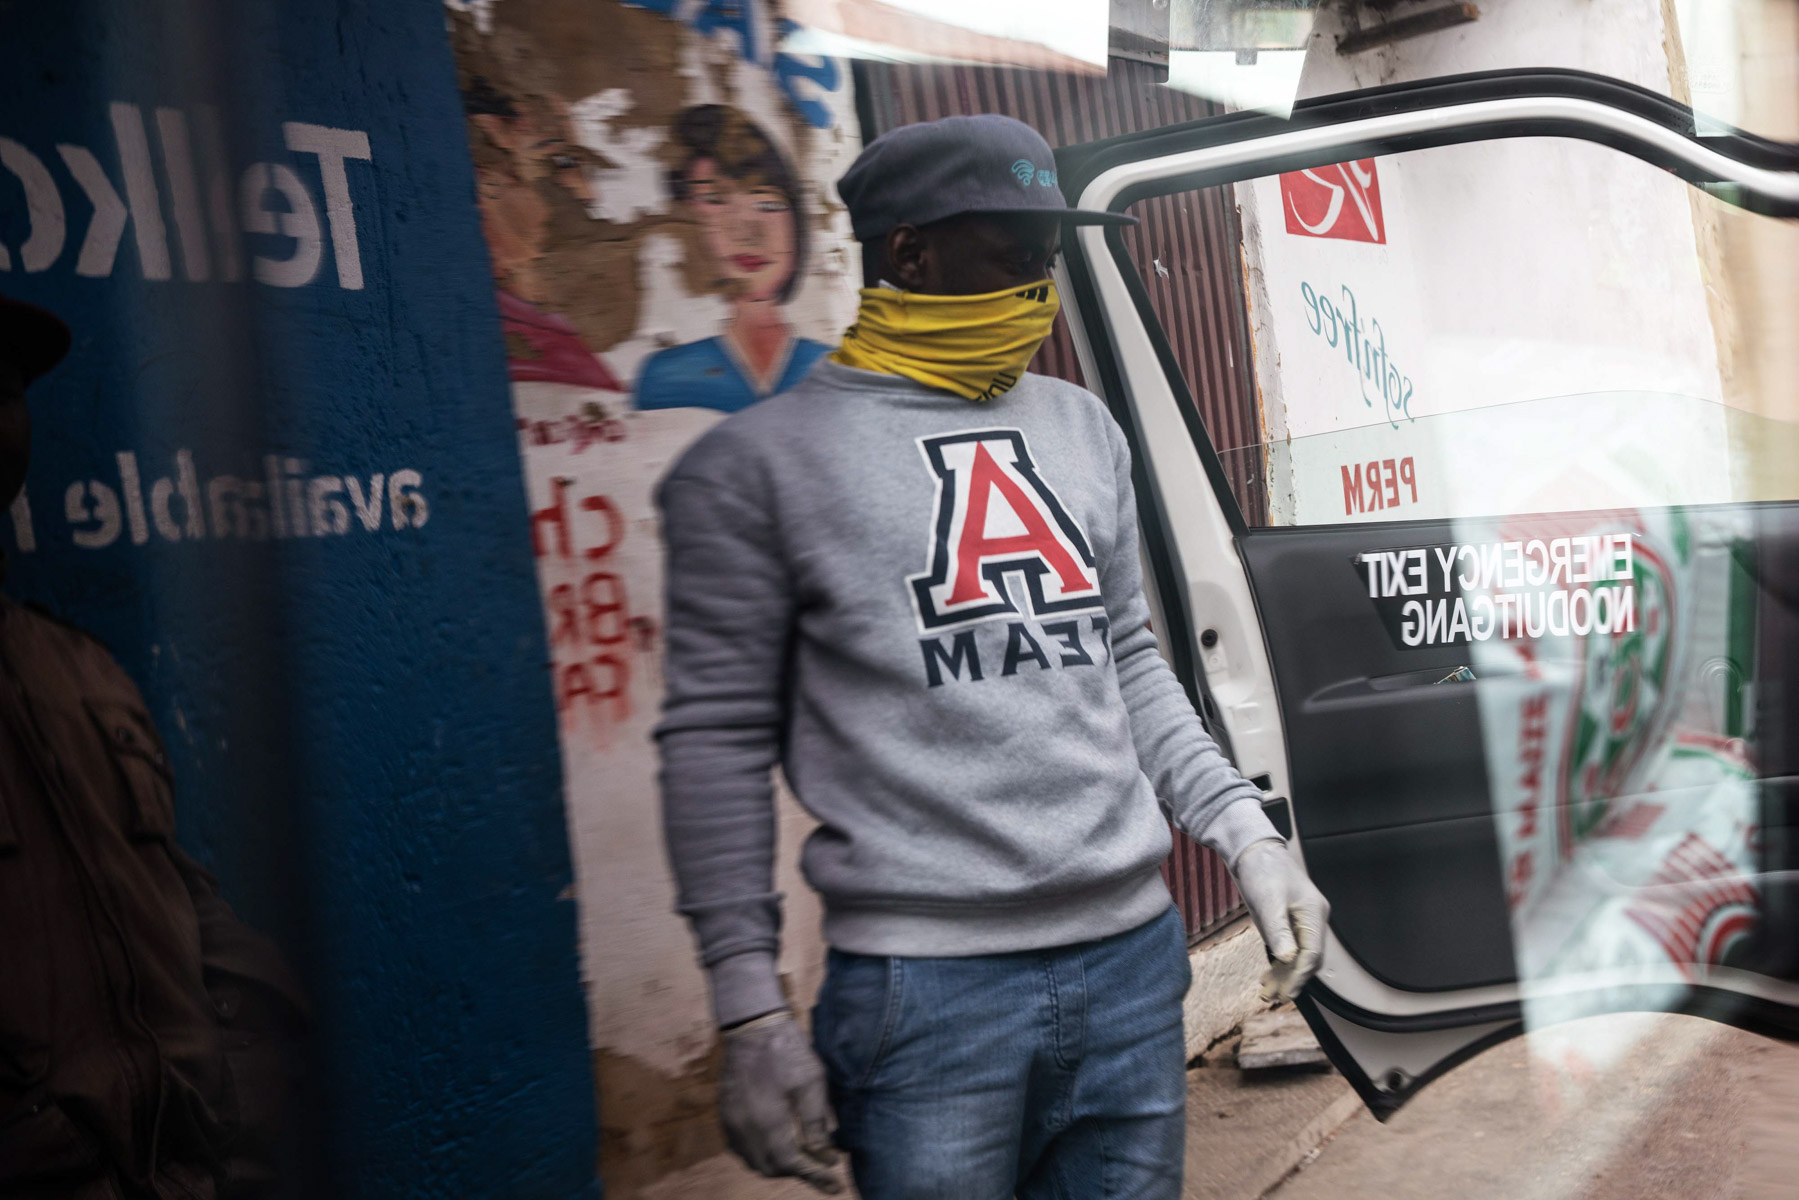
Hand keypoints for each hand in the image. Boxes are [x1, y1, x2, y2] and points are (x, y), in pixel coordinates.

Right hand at [717, 1011, 843, 1193]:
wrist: (752, 1026)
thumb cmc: (786, 1050)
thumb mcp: (812, 1083)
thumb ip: (817, 1124)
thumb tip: (827, 1156)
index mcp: (769, 1122)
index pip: (794, 1164)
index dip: (816, 1177)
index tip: (835, 1186)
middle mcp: (745, 1128)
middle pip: (771, 1168)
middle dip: (797, 1171)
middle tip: (819, 1166)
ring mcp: (731, 1122)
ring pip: (754, 1161)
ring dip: (777, 1165)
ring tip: (800, 1156)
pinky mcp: (725, 1114)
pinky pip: (740, 1148)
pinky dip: (759, 1154)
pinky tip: (774, 1144)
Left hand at [1232, 839, 1329, 1001]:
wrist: (1253, 850)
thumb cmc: (1262, 870)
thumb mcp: (1268, 900)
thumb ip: (1278, 930)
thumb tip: (1287, 959)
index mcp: (1314, 913)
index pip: (1312, 953)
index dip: (1300, 975)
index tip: (1287, 993)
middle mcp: (1313, 920)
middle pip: (1308, 958)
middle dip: (1292, 980)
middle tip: (1274, 999)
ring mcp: (1302, 922)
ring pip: (1298, 957)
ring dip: (1285, 976)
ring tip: (1268, 995)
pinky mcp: (1289, 923)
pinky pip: (1289, 949)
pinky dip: (1280, 965)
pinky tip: (1268, 978)